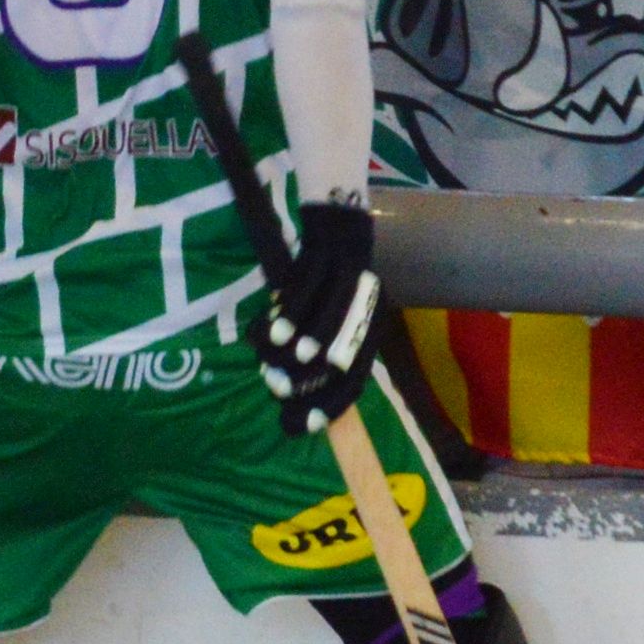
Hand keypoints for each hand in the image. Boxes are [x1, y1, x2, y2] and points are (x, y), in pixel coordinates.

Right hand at [256, 194, 383, 438]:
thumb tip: (297, 389)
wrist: (338, 220)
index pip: (359, 376)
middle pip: (347, 351)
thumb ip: (325, 347)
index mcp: (373, 326)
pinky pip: (307, 291)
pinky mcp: (326, 257)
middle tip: (281, 392)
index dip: (333, 403)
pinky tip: (270, 332)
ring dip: (301, 348)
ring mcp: (348, 278)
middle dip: (312, 378)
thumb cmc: (331, 278)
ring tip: (274, 367)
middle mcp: (368, 306)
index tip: (305, 424)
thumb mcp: (337, 314)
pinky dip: (289, 315)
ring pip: (328, 320)